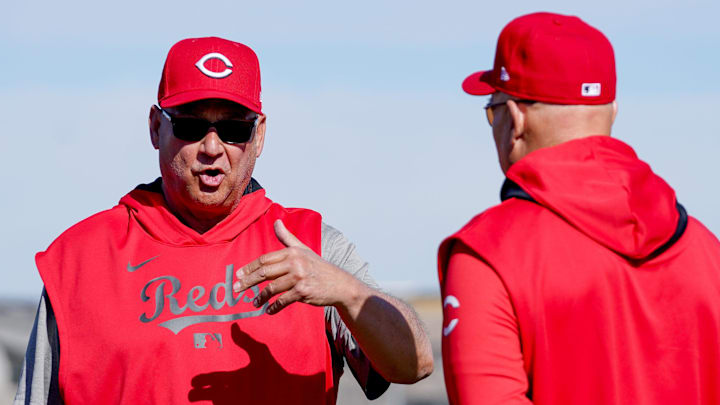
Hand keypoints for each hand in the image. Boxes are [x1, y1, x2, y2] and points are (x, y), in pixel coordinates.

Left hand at [233, 219, 363, 314]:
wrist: (340, 285)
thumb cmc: (319, 267)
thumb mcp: (303, 249)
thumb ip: (287, 237)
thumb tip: (276, 221)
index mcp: (293, 252)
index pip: (265, 259)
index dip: (250, 267)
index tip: (239, 274)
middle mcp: (295, 263)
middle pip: (264, 272)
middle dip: (248, 281)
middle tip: (236, 289)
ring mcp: (299, 278)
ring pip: (271, 288)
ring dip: (260, 297)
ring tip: (254, 302)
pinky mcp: (303, 292)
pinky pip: (282, 301)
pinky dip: (274, 307)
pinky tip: (268, 310)